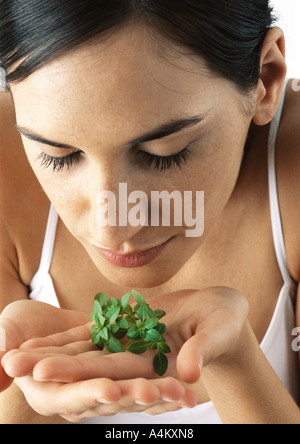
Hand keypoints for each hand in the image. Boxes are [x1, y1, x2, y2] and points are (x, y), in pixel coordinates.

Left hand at [2, 286, 248, 420]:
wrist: (219, 313)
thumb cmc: (225, 322)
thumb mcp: (219, 331)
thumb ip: (203, 349)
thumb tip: (188, 371)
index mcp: (155, 363)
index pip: (111, 370)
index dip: (78, 371)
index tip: (43, 372)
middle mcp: (134, 358)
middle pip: (87, 363)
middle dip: (50, 364)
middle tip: (11, 363)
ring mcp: (127, 342)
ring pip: (83, 348)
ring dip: (49, 351)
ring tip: (13, 353)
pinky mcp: (124, 326)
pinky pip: (91, 331)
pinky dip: (66, 335)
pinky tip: (42, 336)